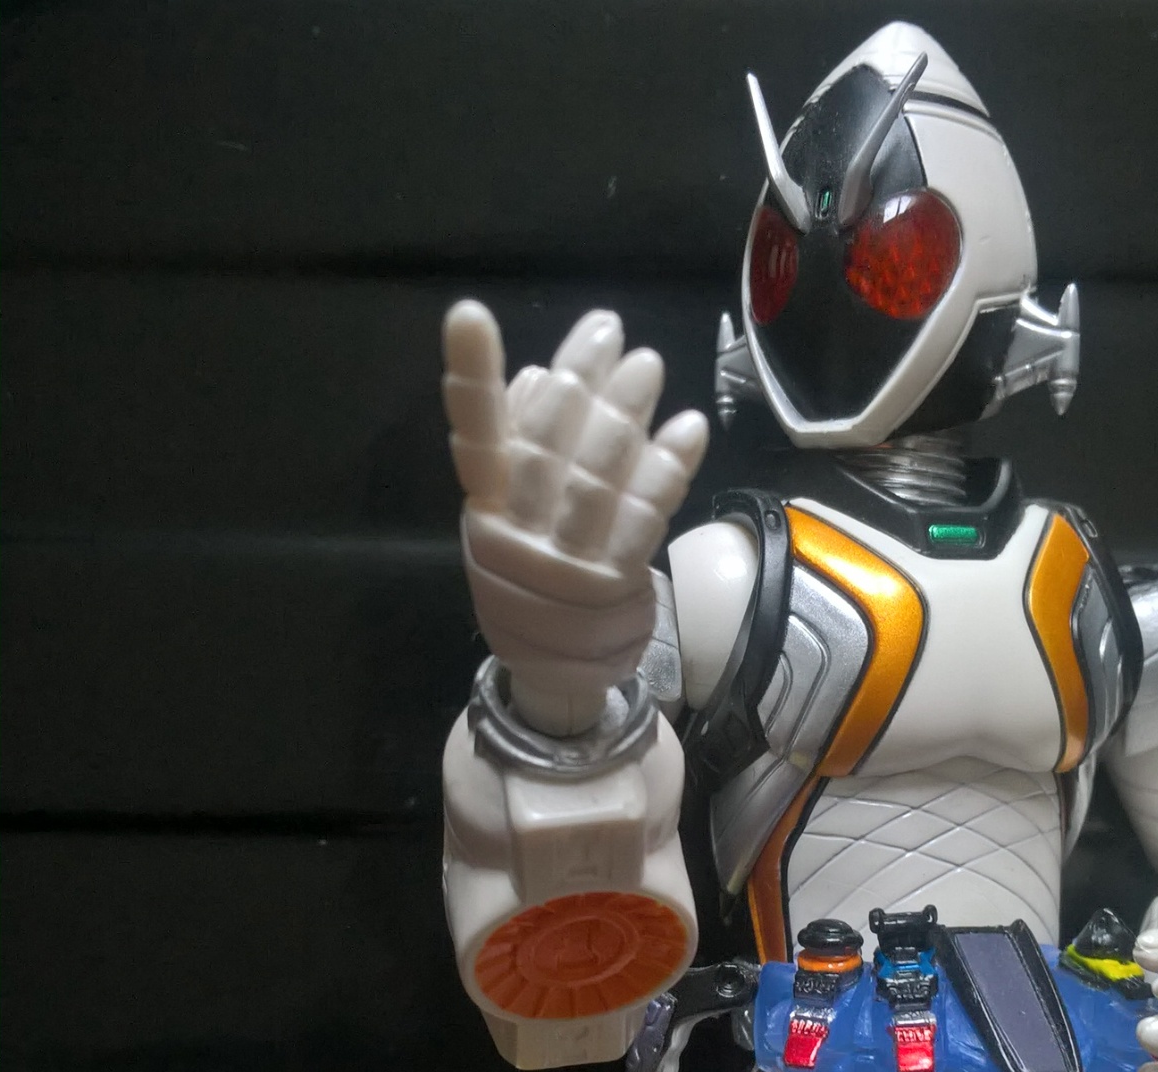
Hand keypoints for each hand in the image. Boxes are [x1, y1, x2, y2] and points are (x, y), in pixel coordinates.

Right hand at [441, 300, 708, 735]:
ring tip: (648, 366)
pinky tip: (689, 429)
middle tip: (610, 334)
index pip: (475, 435)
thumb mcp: (513, 518)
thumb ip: (523, 451)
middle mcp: (516, 532)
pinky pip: (643, 517)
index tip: (469, 314)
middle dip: (580, 381)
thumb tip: (533, 375)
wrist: (554, 671)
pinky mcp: (612, 584)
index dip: (470, 376)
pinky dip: (667, 468)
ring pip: (596, 475)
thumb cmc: (535, 579)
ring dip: (625, 415)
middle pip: (548, 444)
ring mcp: (564, 562)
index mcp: (486, 509)